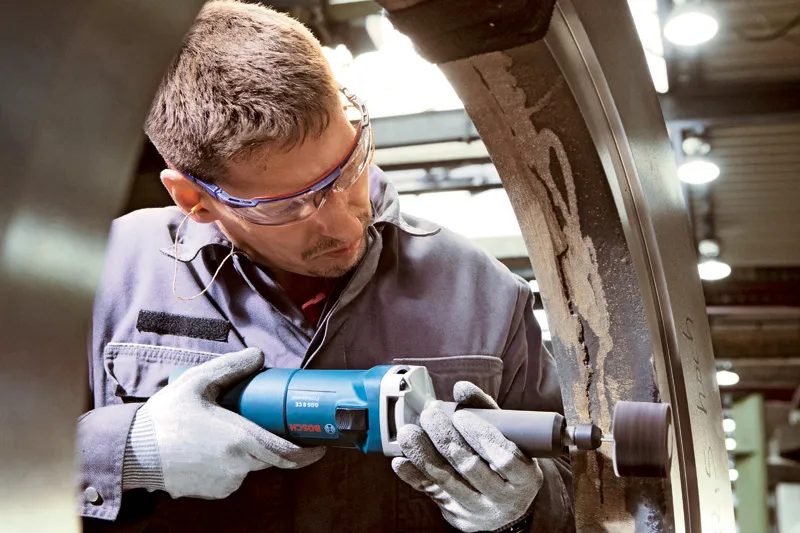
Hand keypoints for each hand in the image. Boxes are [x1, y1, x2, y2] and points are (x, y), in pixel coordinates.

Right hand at [133, 347, 324, 498]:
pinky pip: (233, 474)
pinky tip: (211, 445)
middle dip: (272, 439)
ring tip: (226, 428)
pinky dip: (231, 461)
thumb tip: (259, 355)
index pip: (288, 454)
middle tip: (265, 420)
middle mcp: (238, 467)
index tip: (320, 445)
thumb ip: (231, 367)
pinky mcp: (213, 491)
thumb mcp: (198, 382)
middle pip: (270, 456)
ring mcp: (225, 483)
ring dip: (247, 448)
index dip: (308, 451)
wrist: (133, 452)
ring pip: (250, 464)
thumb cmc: (166, 417)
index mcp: (240, 441)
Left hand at [392, 381, 541, 531]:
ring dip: (423, 453)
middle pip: (470, 467)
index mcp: (525, 478)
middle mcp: (504, 500)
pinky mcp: (457, 515)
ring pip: (446, 481)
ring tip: (409, 432)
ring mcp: (479, 511)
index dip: (480, 434)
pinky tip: (400, 461)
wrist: (506, 503)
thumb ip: (485, 410)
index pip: (504, 457)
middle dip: (445, 437)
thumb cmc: (506, 458)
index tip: (460, 415)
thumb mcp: (509, 437)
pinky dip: (413, 476)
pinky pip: (431, 493)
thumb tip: (460, 388)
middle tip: (430, 414)